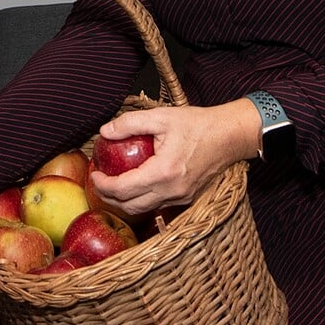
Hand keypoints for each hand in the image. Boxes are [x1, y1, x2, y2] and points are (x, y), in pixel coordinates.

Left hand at [86, 99, 260, 217]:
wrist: (230, 136)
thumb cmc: (197, 124)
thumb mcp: (161, 116)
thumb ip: (130, 123)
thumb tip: (105, 131)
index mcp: (163, 172)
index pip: (123, 189)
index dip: (103, 185)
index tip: (94, 174)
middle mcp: (172, 191)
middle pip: (130, 206)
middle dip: (109, 197)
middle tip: (98, 182)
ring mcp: (181, 198)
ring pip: (144, 209)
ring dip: (124, 201)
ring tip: (112, 185)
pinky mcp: (187, 198)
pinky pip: (157, 204)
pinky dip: (141, 199)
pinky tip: (134, 186)